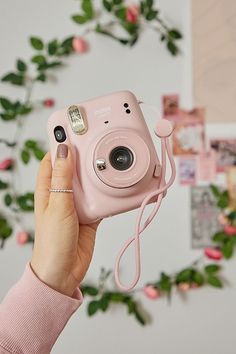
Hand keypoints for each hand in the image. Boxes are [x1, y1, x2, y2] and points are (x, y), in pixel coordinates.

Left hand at [31, 144, 100, 296]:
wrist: (64, 271)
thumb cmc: (53, 241)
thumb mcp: (57, 205)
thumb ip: (62, 178)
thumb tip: (63, 149)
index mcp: (48, 189)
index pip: (52, 159)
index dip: (61, 143)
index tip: (73, 129)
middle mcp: (62, 194)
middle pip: (74, 168)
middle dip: (84, 155)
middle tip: (97, 141)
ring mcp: (76, 204)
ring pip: (89, 182)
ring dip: (97, 173)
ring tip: (107, 159)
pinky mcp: (90, 214)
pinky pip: (100, 198)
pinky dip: (107, 192)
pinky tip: (114, 184)